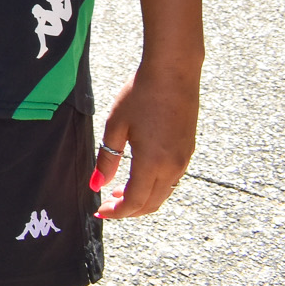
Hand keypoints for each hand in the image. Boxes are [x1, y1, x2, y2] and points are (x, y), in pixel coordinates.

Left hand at [92, 59, 198, 217]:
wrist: (174, 73)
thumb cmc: (141, 95)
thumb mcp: (116, 125)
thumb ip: (107, 158)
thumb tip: (96, 184)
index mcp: (153, 163)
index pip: (135, 201)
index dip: (116, 212)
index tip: (99, 211)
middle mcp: (173, 167)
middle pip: (151, 204)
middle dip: (128, 210)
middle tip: (106, 206)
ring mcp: (184, 160)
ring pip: (163, 194)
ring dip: (141, 199)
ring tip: (118, 192)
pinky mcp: (187, 151)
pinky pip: (171, 180)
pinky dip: (153, 187)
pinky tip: (138, 176)